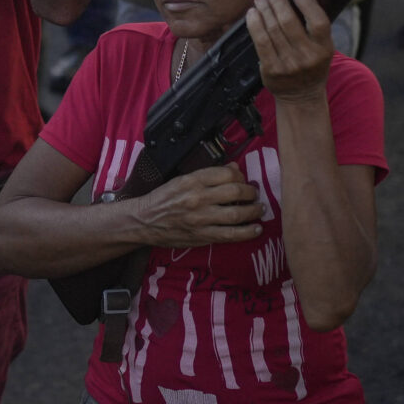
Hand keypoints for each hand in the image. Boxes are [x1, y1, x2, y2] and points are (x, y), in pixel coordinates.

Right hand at [129, 165, 264, 248]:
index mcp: (192, 181)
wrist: (144, 221)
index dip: (240, 175)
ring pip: (237, 214)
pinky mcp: (202, 236)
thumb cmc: (162, 199)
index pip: (226, 173)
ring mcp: (201, 219)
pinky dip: (248, 232)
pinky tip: (256, 228)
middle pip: (236, 191)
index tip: (242, 179)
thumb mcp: (181, 180)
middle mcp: (198, 198)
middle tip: (254, 194)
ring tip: (259, 209)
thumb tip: (234, 167)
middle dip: (251, 192)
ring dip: (254, 211)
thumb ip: (208, 175)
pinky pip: (231, 235)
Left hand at [246, 0, 333, 99]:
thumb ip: (313, 28)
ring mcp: (288, 64)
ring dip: (264, 9)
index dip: (307, 3)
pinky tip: (252, 14)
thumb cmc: (311, 66)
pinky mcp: (271, 69)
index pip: (319, 21)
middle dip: (278, 1)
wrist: (301, 97)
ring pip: (272, 29)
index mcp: (324, 49)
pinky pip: (260, 41)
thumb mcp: (322, 49)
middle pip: (289, 22)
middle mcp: (307, 57)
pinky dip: (254, 24)